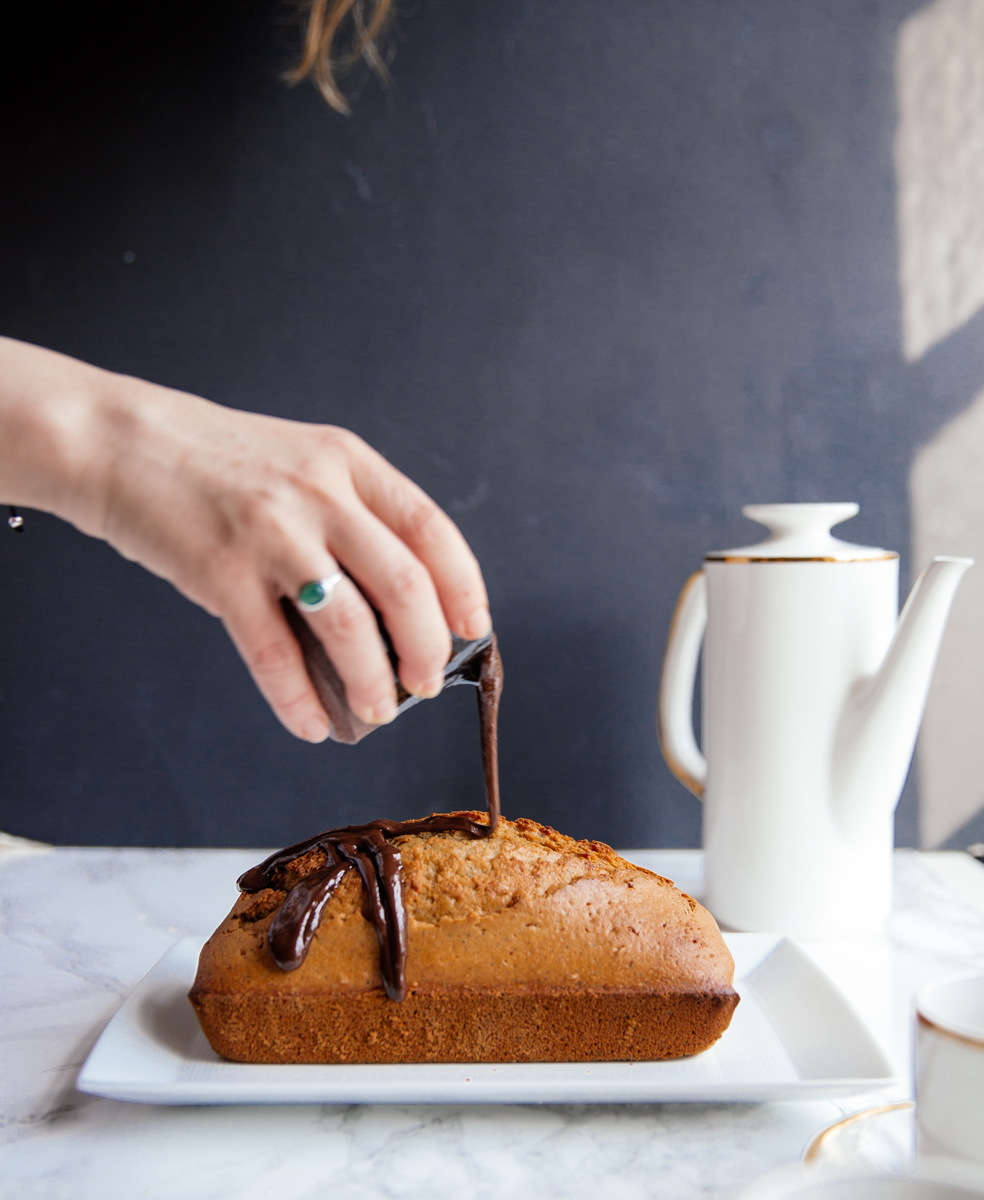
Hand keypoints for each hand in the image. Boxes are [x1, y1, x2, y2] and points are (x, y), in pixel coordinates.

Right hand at [0, 338, 490, 741]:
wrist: (121, 441)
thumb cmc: (216, 461)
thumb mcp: (301, 463)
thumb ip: (349, 517)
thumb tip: (392, 611)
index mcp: (348, 463)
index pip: (432, 530)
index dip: (463, 586)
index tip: (471, 627)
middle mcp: (318, 493)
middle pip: (405, 584)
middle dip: (426, 647)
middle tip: (423, 683)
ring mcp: (271, 532)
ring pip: (349, 625)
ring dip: (370, 683)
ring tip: (375, 711)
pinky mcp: (220, 572)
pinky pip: (273, 654)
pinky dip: (297, 700)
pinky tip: (309, 722)